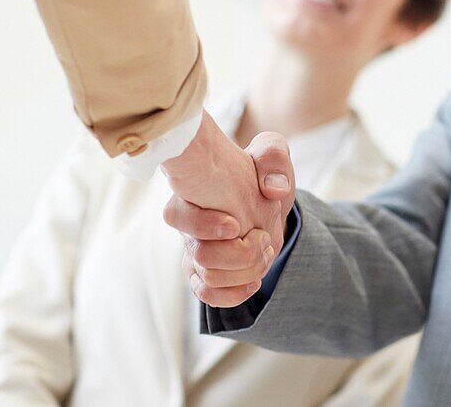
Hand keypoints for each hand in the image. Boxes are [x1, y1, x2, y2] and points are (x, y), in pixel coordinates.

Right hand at [162, 124, 295, 305]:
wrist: (269, 202)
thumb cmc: (263, 175)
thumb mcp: (273, 155)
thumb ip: (274, 158)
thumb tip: (273, 189)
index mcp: (194, 195)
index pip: (176, 216)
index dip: (205, 226)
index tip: (236, 225)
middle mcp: (188, 227)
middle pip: (201, 255)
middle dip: (243, 254)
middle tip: (263, 237)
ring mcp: (195, 252)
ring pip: (208, 278)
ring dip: (246, 271)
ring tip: (265, 251)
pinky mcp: (205, 273)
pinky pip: (207, 295)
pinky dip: (234, 293)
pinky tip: (254, 281)